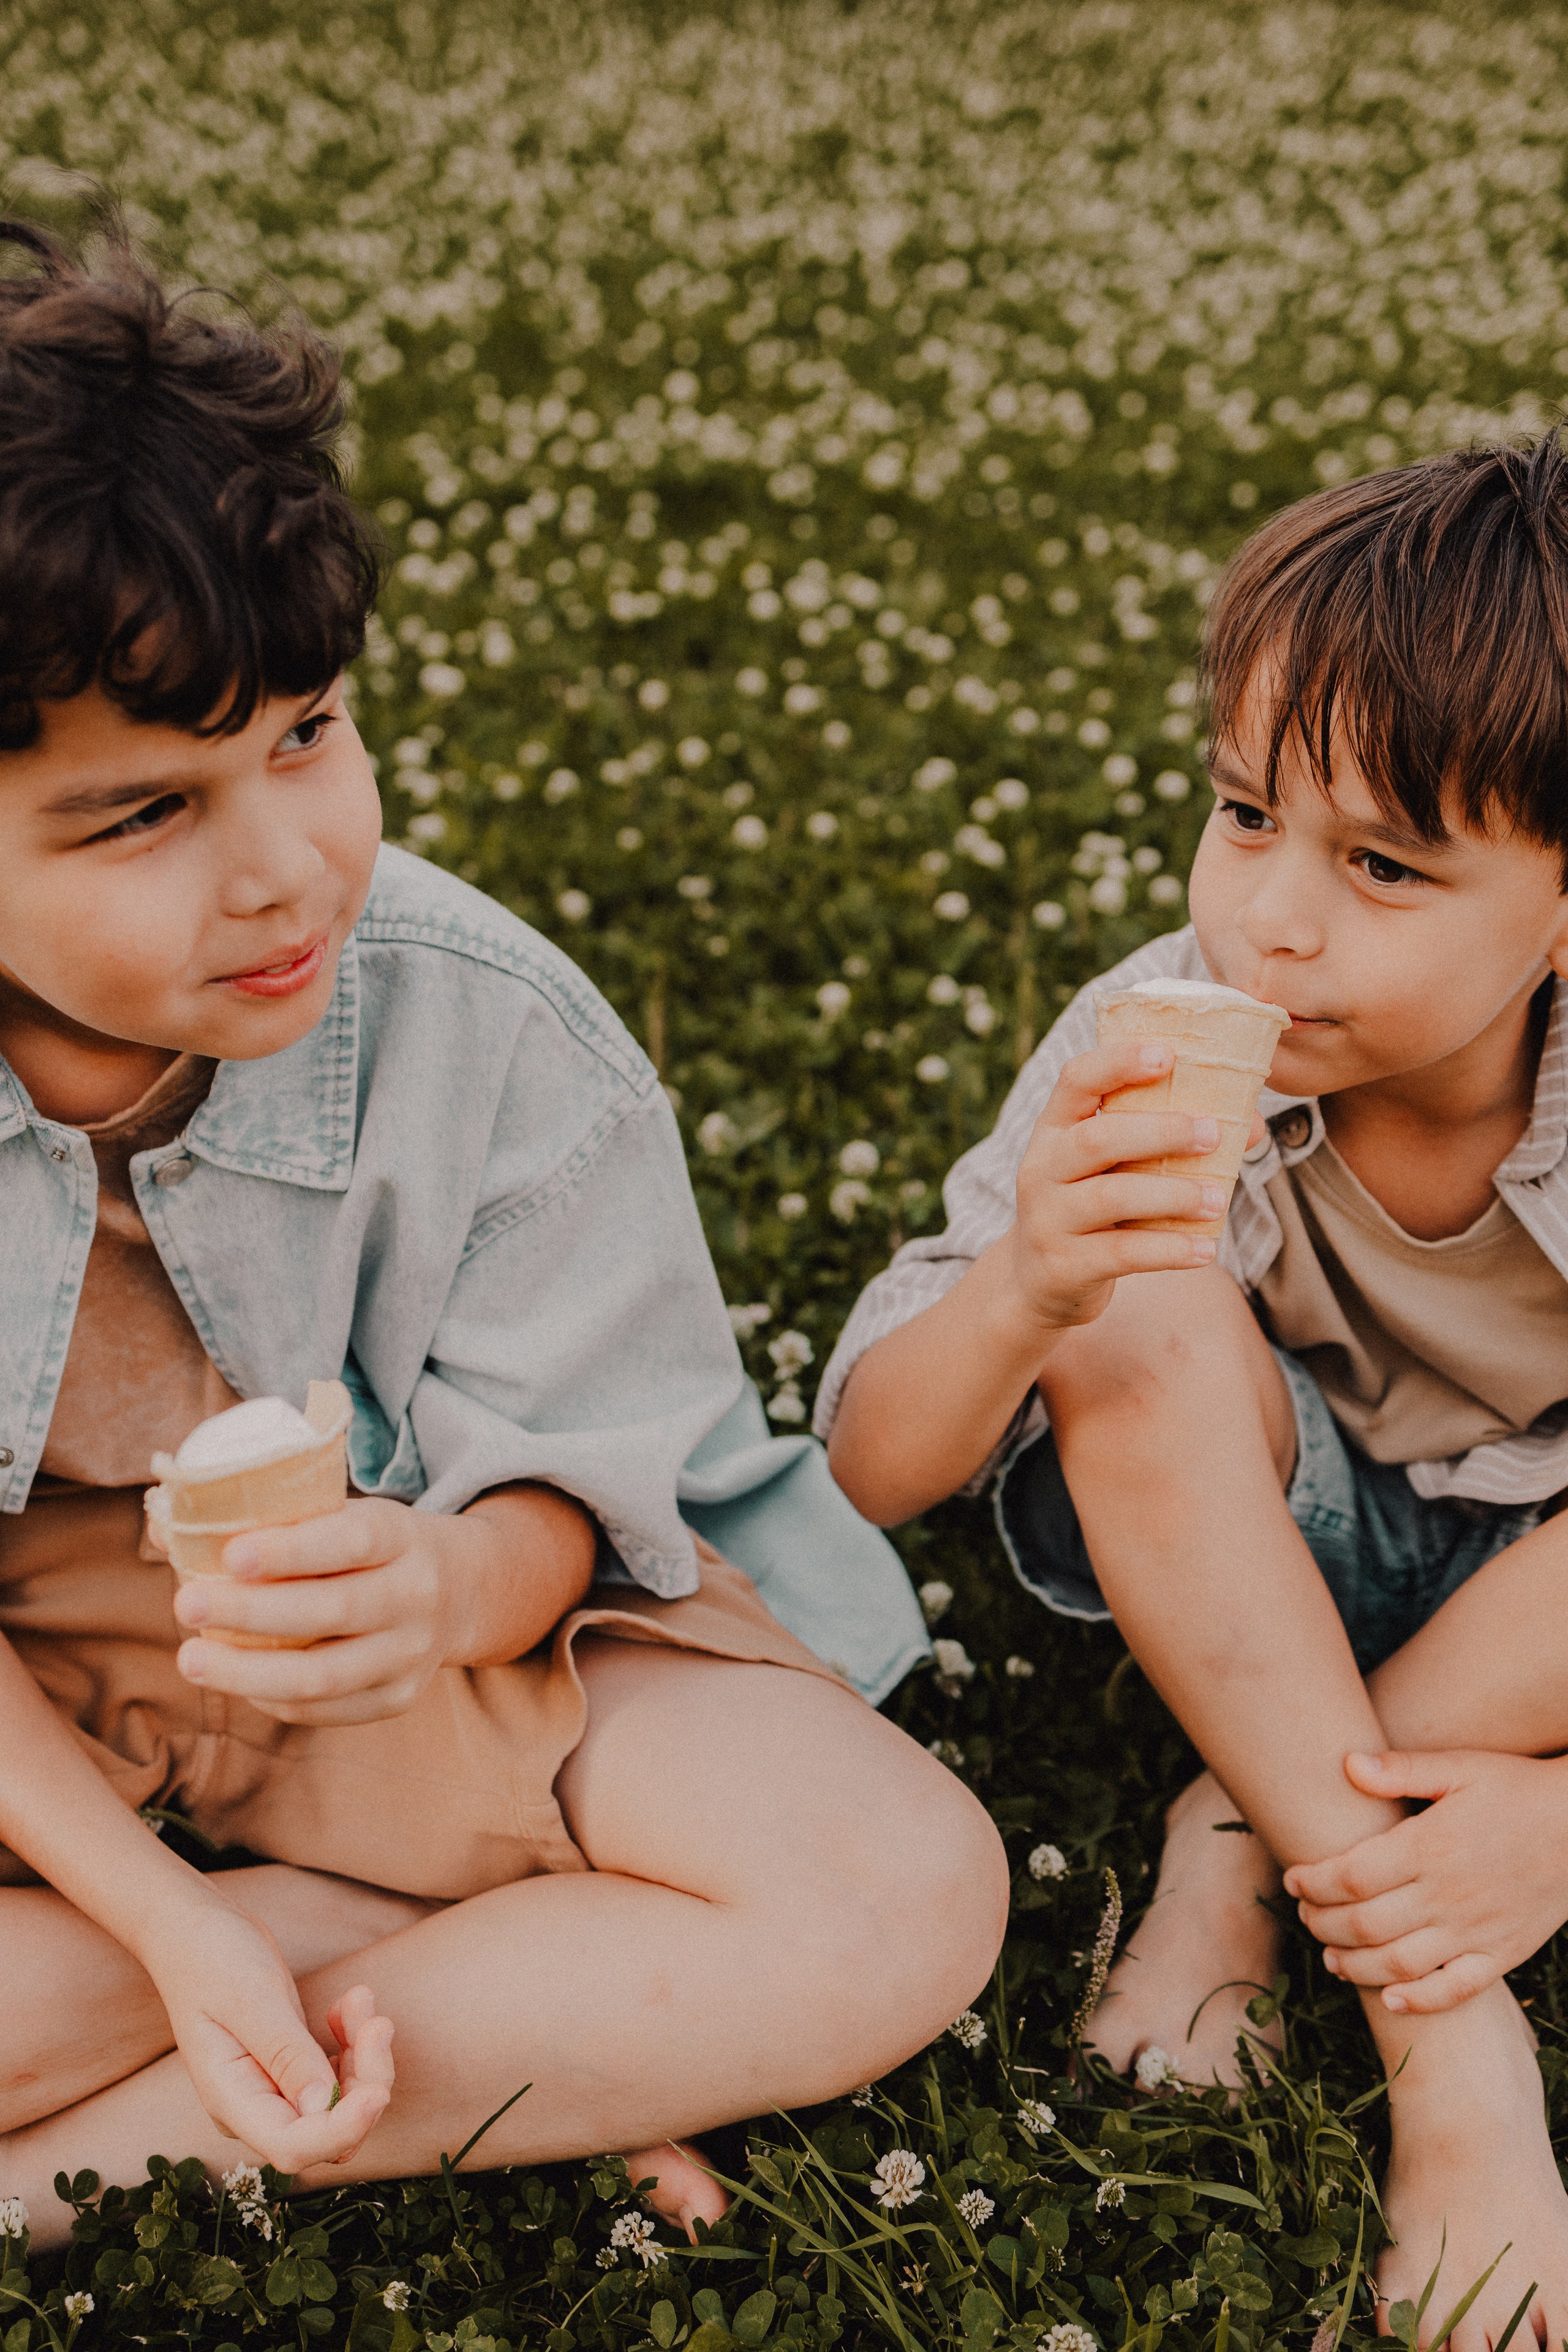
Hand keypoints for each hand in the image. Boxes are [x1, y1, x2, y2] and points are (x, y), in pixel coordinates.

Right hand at [144, 1893, 392, 2168]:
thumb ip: (286, 2055)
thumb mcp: (251, 1999)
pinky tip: (346, 2004)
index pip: (293, 2147)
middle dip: (367, 2083)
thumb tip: (323, 2108)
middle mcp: (255, 2107)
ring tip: (357, 1998)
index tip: (377, 2092)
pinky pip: (341, 2076)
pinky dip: (355, 2043)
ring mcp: (275, 2091)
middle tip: (377, 2020)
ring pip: (344, 2104)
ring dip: (365, 2057)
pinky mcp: (293, 2070)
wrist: (196, 1931)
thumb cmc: (213, 1957)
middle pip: (330, 2131)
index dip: (341, 2130)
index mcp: (231, 2099)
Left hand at [175, 1496, 470, 1724]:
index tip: (231, 1555)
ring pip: (324, 1676)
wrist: (461, 1590)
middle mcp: (417, 1595)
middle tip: (185, 1603)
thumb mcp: (346, 1514)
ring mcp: (412, 1653)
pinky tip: (235, 1678)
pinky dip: (271, 1696)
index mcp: (402, 1536)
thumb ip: (274, 1519)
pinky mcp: (399, 1697)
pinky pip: (324, 1709)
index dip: (291, 1550)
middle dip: (251, 1612)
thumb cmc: (373, 1546)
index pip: (351, 1542)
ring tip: (191, 1659)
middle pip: (332, 1611)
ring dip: (248, 1672)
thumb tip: (164, 1525)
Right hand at [1004, 1040, 1237, 1331]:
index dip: (1118, 1062)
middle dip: (1160, 1132)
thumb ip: (1167, 1139)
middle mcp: (1041, 1167)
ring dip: (1172, 1195)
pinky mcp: (1063, 1265)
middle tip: (1213, 1134)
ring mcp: (1047, 1219)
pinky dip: (1168, 1250)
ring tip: (1219, 1199)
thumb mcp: (1115, 1165)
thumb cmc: (1095, 1205)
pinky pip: (1120, 1254)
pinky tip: (1205, 1248)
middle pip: (1096, 1139)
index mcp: (1055, 1128)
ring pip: (1109, 1198)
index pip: (1076, 1079)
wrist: (1043, 1280)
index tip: (1169, 1056)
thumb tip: (1250, 1127)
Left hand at [1283, 1748, 1567, 2012]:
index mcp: (1431, 1846)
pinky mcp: (1503, 1953)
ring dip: (1354, 1966)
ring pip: (1399, 1964)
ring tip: (1330, 1957)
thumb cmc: (1517, 1788)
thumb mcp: (1461, 1767)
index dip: (1313, 1882)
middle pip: (1365, 1924)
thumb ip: (1403, 1770)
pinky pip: (1455, 1989)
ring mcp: (1476, 1930)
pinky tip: (1390, 1999)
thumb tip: (1347, 1764)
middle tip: (1304, 1915)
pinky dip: (1418, 2001)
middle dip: (1323, 1924)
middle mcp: (1448, 1894)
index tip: (1292, 1880)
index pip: (1351, 1876)